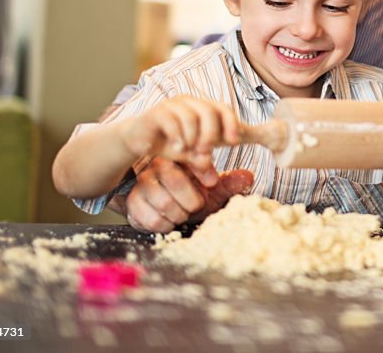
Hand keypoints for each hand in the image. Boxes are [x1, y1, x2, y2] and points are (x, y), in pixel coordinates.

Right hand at [119, 96, 239, 177]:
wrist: (139, 139)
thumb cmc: (170, 143)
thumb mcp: (190, 155)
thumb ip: (203, 162)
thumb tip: (213, 181)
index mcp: (203, 108)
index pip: (224, 109)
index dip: (232, 124)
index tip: (235, 142)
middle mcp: (190, 103)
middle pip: (209, 112)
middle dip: (210, 134)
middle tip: (206, 152)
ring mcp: (173, 105)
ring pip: (190, 117)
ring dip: (192, 138)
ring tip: (188, 152)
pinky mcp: (157, 112)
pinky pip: (171, 121)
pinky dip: (177, 137)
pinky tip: (177, 148)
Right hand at [125, 157, 253, 232]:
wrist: (168, 214)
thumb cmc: (192, 197)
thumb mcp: (213, 189)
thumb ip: (229, 182)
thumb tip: (249, 176)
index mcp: (178, 158)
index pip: (190, 158)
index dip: (204, 173)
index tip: (211, 183)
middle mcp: (156, 167)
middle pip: (175, 180)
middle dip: (191, 200)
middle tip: (195, 205)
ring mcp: (143, 185)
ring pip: (164, 202)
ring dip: (179, 214)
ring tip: (182, 212)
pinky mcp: (133, 204)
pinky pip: (152, 218)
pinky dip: (166, 225)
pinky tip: (170, 220)